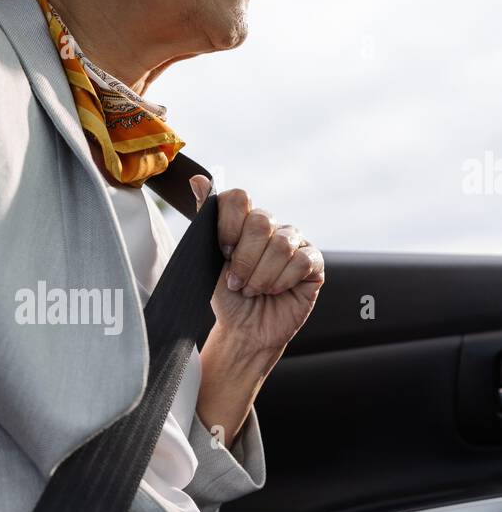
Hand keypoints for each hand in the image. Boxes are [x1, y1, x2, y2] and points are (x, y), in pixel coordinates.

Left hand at [191, 177, 323, 357]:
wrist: (245, 331)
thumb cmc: (226, 298)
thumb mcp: (207, 260)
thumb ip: (205, 220)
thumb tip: (197, 180)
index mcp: (244, 222)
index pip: (239, 198)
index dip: (229, 225)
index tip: (222, 251)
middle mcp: (271, 227)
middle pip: (262, 221)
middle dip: (244, 259)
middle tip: (237, 282)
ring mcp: (294, 243)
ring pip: (281, 244)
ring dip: (261, 275)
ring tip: (253, 290)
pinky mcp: (313, 263)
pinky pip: (301, 261)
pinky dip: (282, 281)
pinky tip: (276, 291)